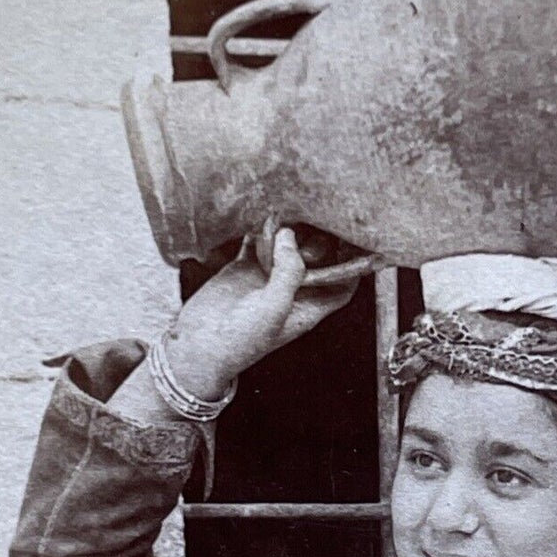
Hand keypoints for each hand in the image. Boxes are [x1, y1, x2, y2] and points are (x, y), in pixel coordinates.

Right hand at [163, 221, 357, 398]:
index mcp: (308, 308)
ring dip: (290, 229)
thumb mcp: (273, 308)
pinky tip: (262, 212)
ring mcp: (267, 278)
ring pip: (288, 247)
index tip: (357, 241)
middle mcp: (292, 291)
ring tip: (292, 207)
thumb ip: (289, 272)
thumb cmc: (240, 340)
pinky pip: (257, 243)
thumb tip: (290, 235)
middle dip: (321, 239)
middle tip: (319, 214)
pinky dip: (260, 228)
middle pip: (318, 260)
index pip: (342, 286)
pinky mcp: (243, 268)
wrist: (198, 348)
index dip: (353, 266)